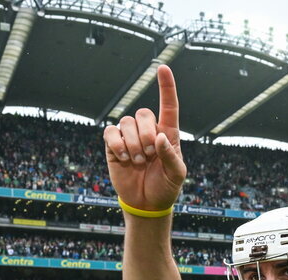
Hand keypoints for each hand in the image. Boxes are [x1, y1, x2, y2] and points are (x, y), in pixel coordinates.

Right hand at [103, 64, 186, 210]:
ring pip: (127, 122)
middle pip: (144, 114)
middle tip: (149, 156)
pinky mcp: (114, 145)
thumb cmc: (165, 187)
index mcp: (168, 134)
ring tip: (138, 161)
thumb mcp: (176, 175)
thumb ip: (171, 156)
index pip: (169, 106)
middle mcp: (148, 131)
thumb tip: (159, 137)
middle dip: (146, 134)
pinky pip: (111, 132)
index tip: (162, 67)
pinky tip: (124, 157)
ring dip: (133, 144)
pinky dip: (117, 144)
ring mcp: (130, 137)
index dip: (166, 86)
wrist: (146, 203)